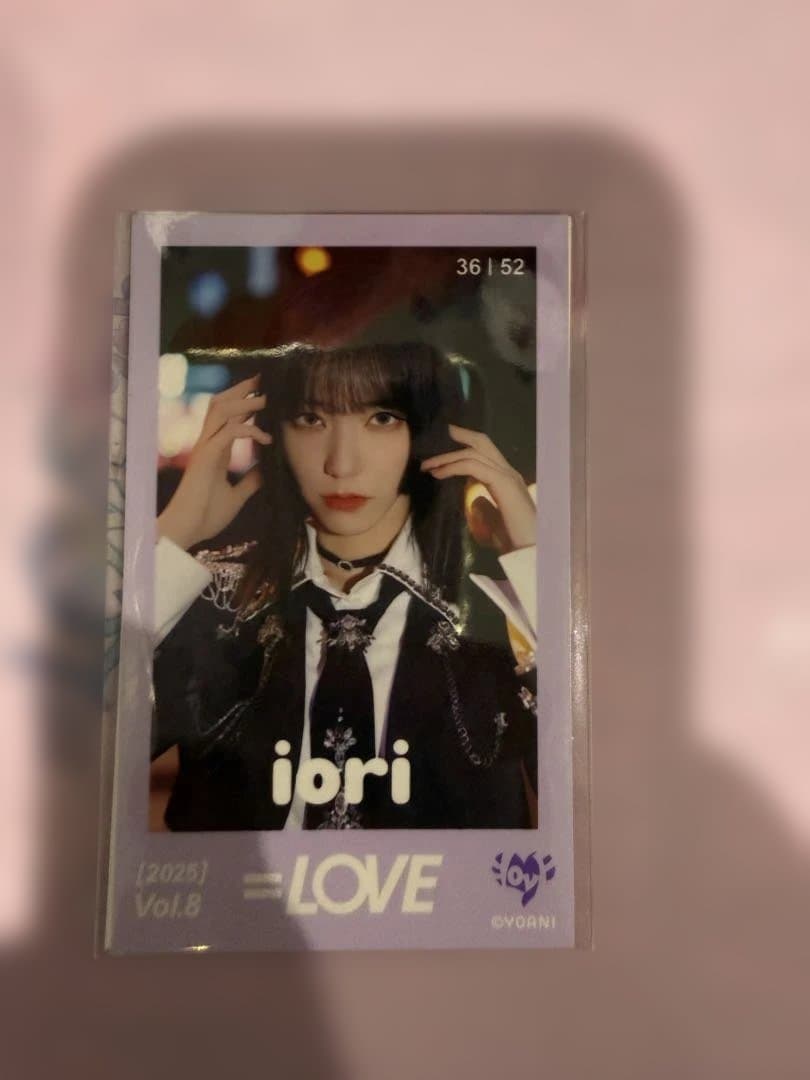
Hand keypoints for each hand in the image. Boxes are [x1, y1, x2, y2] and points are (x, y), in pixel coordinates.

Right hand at [157, 375, 270, 549]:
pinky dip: (249, 429)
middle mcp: (208, 443)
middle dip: (242, 389)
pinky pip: (229, 432)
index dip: (244, 402)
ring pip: (222, 410)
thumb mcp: (236, 497)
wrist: (187, 531)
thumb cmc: (205, 515)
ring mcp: (205, 448)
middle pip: (221, 403)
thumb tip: (266, 472)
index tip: (264, 393)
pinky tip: (266, 438)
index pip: (228, 416)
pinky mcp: (206, 457)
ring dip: (246, 401)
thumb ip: (250, 482)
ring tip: (267, 399)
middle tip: (264, 379)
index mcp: (214, 450)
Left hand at [420, 424, 535, 552]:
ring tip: (427, 464)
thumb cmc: (513, 540)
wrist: (530, 551)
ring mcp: (508, 475)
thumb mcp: (493, 520)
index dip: (464, 443)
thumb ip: (485, 507)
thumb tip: (474, 500)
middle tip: (433, 437)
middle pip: (482, 442)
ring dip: (447, 456)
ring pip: (474, 452)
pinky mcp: (504, 484)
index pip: (485, 451)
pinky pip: (474, 466)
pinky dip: (453, 467)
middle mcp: (508, 472)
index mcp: (506, 478)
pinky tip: (438, 473)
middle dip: (457, 436)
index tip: (442, 443)